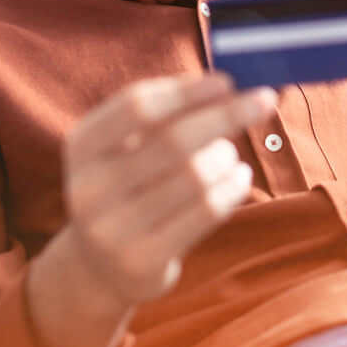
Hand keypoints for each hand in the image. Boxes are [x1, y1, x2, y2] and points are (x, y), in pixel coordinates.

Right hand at [27, 73, 275, 346]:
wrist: (101, 265)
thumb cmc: (130, 185)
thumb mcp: (127, 147)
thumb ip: (166, 113)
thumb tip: (226, 85)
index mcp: (82, 145)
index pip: (136, 105)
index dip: (186, 91)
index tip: (227, 81)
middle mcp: (88, 188)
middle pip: (172, 140)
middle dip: (225, 115)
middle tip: (264, 99)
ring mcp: (112, 229)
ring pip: (194, 177)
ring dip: (226, 156)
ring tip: (230, 153)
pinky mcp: (141, 261)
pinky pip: (206, 212)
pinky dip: (233, 187)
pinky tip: (239, 177)